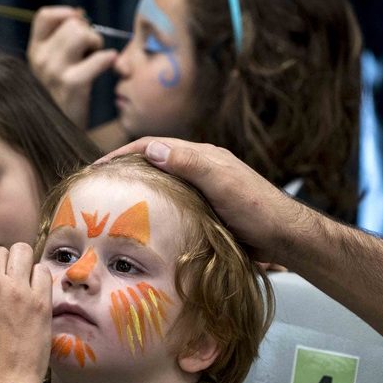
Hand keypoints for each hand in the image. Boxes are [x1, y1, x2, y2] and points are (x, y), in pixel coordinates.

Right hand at [0, 240, 51, 382]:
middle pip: (0, 250)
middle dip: (3, 266)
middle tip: (5, 289)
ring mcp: (16, 290)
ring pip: (23, 252)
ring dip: (22, 266)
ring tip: (21, 288)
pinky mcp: (40, 300)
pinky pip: (42, 270)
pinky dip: (39, 280)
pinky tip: (34, 298)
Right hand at [27, 6, 117, 127]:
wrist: (60, 138)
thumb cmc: (63, 98)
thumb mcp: (54, 68)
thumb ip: (62, 41)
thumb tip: (79, 13)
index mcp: (34, 52)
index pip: (45, 15)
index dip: (66, 14)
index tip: (80, 25)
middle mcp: (40, 59)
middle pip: (71, 24)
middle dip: (88, 33)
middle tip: (91, 52)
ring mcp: (54, 71)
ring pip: (82, 34)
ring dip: (97, 44)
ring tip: (96, 60)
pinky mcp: (72, 84)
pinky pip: (99, 58)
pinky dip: (108, 60)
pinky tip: (109, 67)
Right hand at [101, 138, 310, 265]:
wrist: (284, 236)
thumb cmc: (256, 207)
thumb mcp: (221, 182)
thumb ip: (190, 164)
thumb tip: (152, 149)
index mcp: (202, 156)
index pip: (154, 146)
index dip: (123, 154)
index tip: (97, 168)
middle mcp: (200, 170)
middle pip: (155, 163)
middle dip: (125, 170)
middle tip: (97, 186)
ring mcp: (203, 191)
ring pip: (162, 185)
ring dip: (137, 190)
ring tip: (111, 205)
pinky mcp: (206, 211)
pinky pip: (172, 205)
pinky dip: (153, 209)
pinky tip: (142, 224)